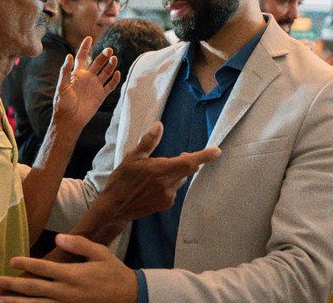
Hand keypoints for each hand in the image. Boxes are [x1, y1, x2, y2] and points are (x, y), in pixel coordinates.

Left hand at [0, 234, 136, 302]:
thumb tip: (58, 238)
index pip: (43, 268)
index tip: (12, 260)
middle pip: (34, 289)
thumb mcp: (101, 253)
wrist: (130, 296)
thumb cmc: (114, 272)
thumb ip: (79, 244)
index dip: (26, 264)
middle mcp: (66, 292)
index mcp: (73, 275)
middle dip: (12, 285)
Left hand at [52, 36, 119, 128]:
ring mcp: (95, 86)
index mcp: (77, 74)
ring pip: (106, 72)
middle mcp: (87, 78)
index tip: (89, 38)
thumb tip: (69, 56)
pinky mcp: (101, 95)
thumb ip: (65, 72)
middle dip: (103, 55)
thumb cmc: (63, 104)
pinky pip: (110, 85)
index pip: (82, 57)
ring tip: (114, 58)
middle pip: (97, 62)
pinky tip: (118, 73)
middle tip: (109, 50)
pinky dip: (115, 79)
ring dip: (110, 65)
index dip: (85, 47)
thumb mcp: (62, 86)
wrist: (70, 120)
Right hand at [98, 122, 221, 223]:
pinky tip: (154, 184)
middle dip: (188, 161)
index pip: (189, 162)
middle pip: (188, 170)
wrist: (115, 208)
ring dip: (177, 173)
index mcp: (160, 170)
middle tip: (181, 154)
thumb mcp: (131, 157)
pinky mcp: (166, 204)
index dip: (204, 156)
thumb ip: (148, 142)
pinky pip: (174, 189)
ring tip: (158, 171)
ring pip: (180, 179)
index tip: (217, 151)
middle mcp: (168, 184)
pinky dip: (170, 183)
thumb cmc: (121, 180)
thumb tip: (159, 125)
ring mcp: (168, 196)